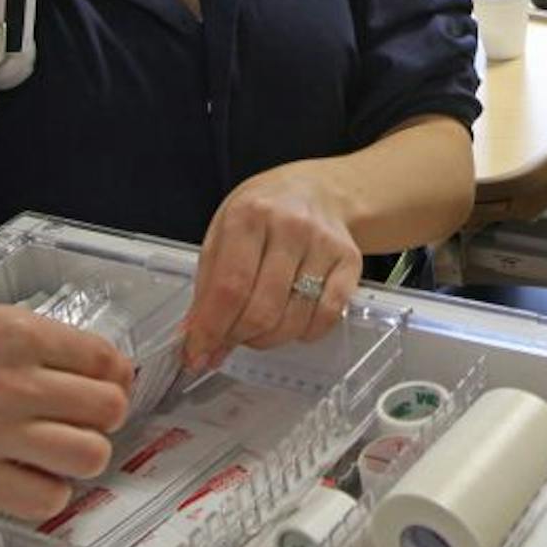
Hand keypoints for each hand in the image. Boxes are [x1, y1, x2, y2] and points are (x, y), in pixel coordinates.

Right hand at [0, 294, 133, 519]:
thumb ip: (33, 341)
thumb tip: (91, 368)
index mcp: (17, 333)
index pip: (107, 361)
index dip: (114, 374)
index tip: (106, 381)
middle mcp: (13, 382)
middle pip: (110, 410)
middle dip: (104, 412)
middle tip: (82, 414)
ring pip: (89, 455)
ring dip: (84, 452)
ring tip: (61, 446)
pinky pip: (43, 499)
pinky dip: (49, 491)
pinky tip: (31, 474)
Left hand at [183, 161, 363, 373]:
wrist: (319, 191)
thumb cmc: (263, 214)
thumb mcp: (223, 233)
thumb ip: (207, 285)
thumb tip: (195, 338)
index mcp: (249, 215)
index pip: (229, 287)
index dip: (211, 329)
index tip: (198, 355)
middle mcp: (290, 226)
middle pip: (261, 310)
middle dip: (239, 338)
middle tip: (229, 342)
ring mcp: (324, 244)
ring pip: (293, 320)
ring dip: (268, 339)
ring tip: (258, 329)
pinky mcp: (351, 262)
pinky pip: (326, 317)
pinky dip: (304, 333)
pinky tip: (292, 322)